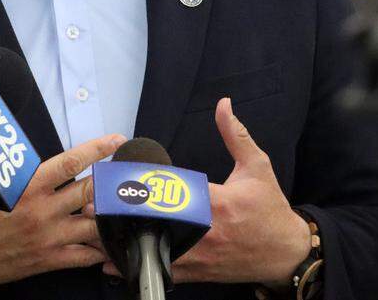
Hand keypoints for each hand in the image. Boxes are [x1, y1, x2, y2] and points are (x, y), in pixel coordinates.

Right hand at [0, 133, 124, 295]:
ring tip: (124, 207)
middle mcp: (43, 211)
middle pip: (91, 192)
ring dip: (110, 215)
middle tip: (128, 174)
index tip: (116, 141)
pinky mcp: (49, 260)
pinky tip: (109, 241)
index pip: (71, 162)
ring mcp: (49, 237)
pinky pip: (85, 255)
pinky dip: (101, 249)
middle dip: (112, 182)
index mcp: (28, 186)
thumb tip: (26, 152)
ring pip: (95, 225)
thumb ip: (15, 170)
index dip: (97, 150)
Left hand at [100, 98, 308, 284]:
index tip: (118, 183)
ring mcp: (202, 257)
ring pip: (155, 252)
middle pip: (157, 225)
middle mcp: (207, 233)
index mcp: (218, 204)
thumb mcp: (257, 167)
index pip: (175, 195)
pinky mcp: (200, 273)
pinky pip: (164, 271)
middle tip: (92, 207)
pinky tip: (113, 264)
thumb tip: (224, 104)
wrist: (285, 253)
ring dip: (125, 245)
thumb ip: (236, 135)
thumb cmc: (271, 209)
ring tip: (93, 236)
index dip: (144, 189)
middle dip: (123, 217)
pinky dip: (138, 267)